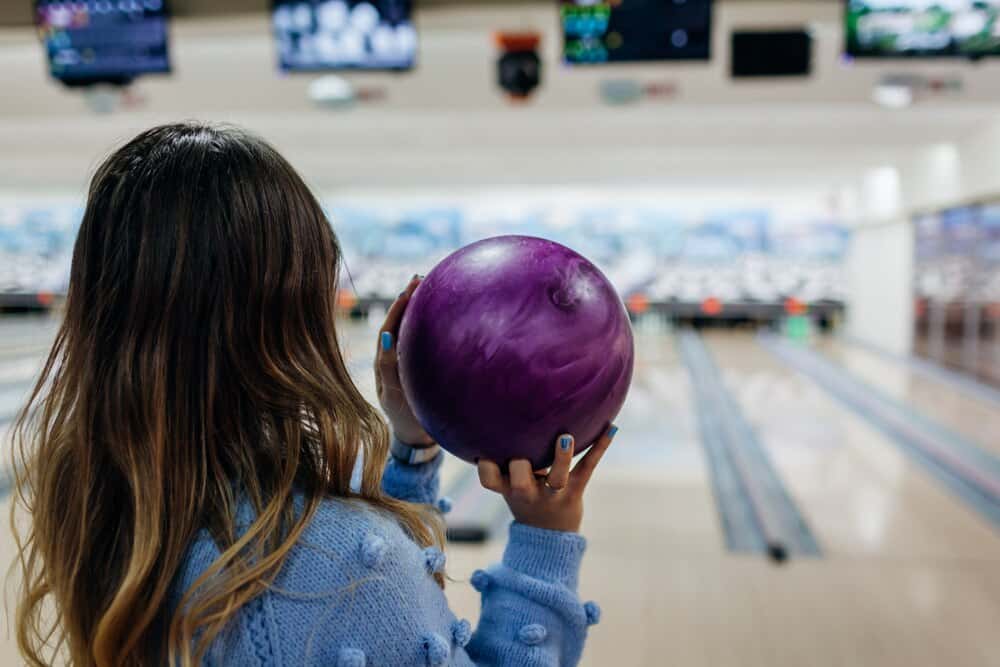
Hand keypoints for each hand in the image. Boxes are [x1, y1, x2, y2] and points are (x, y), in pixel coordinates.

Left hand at [375, 275, 433, 446]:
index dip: (397, 309)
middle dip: (407, 301)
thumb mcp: (395, 395)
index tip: (408, 290)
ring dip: (417, 308)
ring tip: (427, 286)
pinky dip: (428, 324)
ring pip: (409, 331)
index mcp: (385, 365)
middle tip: (419, 279)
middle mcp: (394, 360)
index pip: (389, 330)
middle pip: (398, 324)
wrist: (418, 438)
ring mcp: (407, 364)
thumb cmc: (407, 418)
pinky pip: (422, 341)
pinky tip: (442, 312)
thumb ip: (390, 367)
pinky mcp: (420, 369)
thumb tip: (386, 335)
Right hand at [477, 425, 618, 532]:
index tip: (484, 455)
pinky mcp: (575, 490)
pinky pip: (587, 466)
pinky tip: (611, 427)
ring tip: (566, 438)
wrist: (549, 536)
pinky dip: (600, 446)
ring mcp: (554, 493)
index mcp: (508, 489)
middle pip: (520, 482)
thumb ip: (502, 460)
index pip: (490, 480)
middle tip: (522, 456)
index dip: (486, 469)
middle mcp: (529, 492)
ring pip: (557, 476)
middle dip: (520, 466)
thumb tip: (497, 416)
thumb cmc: (524, 497)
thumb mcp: (508, 484)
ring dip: (561, 457)